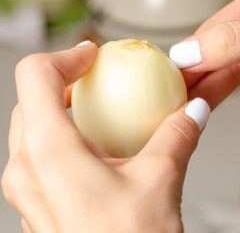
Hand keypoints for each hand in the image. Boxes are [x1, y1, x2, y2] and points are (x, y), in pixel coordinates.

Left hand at [2, 42, 209, 232]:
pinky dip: (64, 140)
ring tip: (96, 114)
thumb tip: (192, 111)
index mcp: (49, 152)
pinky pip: (39, 157)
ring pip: (32, 129)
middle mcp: (26, 169)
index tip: (92, 56)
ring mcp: (27, 190)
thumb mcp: (160, 181)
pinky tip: (95, 151)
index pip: (36, 75)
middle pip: (32, 100)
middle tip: (96, 81)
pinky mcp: (37, 205)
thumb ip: (177, 136)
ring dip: (62, 112)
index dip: (66, 56)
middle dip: (64, 82)